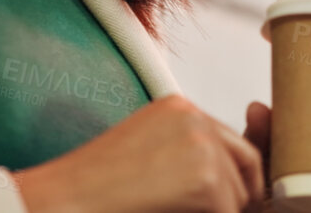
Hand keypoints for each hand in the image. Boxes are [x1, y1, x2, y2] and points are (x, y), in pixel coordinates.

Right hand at [11, 94, 265, 212]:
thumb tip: (238, 171)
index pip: (230, 141)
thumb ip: (189, 156)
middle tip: (208, 209)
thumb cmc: (94, 189)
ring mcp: (203, 145)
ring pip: (241, 193)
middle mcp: (194, 117)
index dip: (233, 176)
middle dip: (239, 195)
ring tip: (168, 210)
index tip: (223, 197)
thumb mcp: (148, 157)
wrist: (63, 202)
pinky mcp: (207, 178)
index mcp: (177, 107)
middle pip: (247, 161)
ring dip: (218, 212)